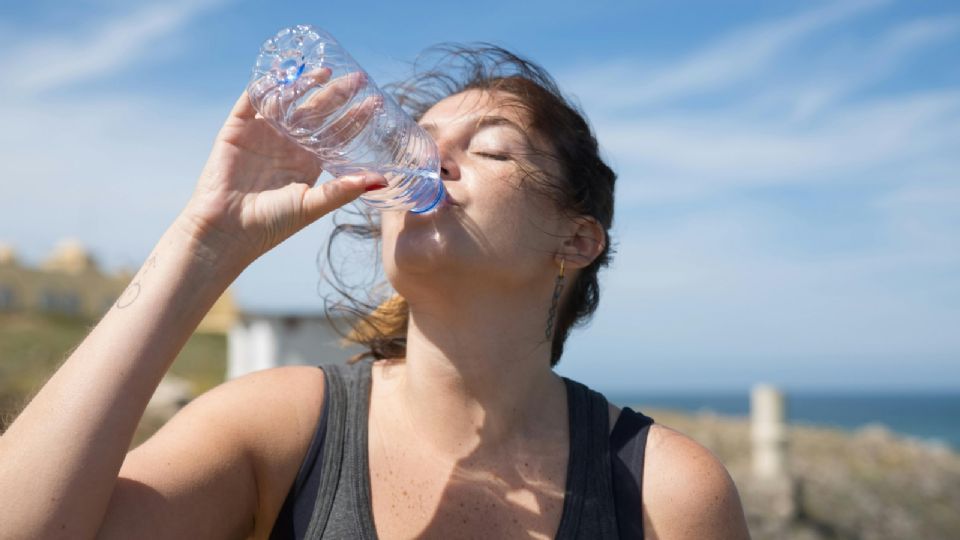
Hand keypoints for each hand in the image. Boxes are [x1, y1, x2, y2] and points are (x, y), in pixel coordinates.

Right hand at [179, 70, 385, 266]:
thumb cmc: (272, 224)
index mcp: (309, 162)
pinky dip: (265, 85)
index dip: (356, 117)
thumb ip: (344, 190)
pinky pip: (252, 100)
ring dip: (303, 84)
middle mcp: (288, 145)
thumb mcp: (312, 205)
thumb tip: (383, 180)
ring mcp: (263, 135)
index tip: (375, 101)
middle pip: (316, 112)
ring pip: (287, 101)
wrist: (228, 231)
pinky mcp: (237, 129)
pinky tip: (282, 73)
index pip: (337, 133)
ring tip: (324, 71)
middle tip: (356, 77)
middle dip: (337, 94)